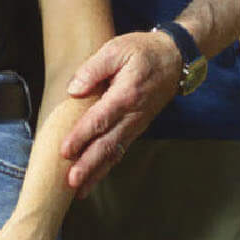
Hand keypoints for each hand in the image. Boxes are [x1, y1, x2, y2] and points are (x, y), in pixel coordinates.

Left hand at [60, 29, 182, 192]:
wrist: (174, 58)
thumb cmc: (143, 51)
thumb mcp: (117, 49)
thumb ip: (93, 68)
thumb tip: (74, 90)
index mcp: (127, 94)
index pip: (100, 119)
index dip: (81, 136)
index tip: (65, 151)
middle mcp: (134, 114)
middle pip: (109, 144)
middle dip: (89, 165)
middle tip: (72, 182)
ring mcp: (137, 123)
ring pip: (116, 152)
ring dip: (97, 171)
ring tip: (80, 190)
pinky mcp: (137, 127)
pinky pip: (121, 149)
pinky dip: (107, 165)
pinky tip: (94, 177)